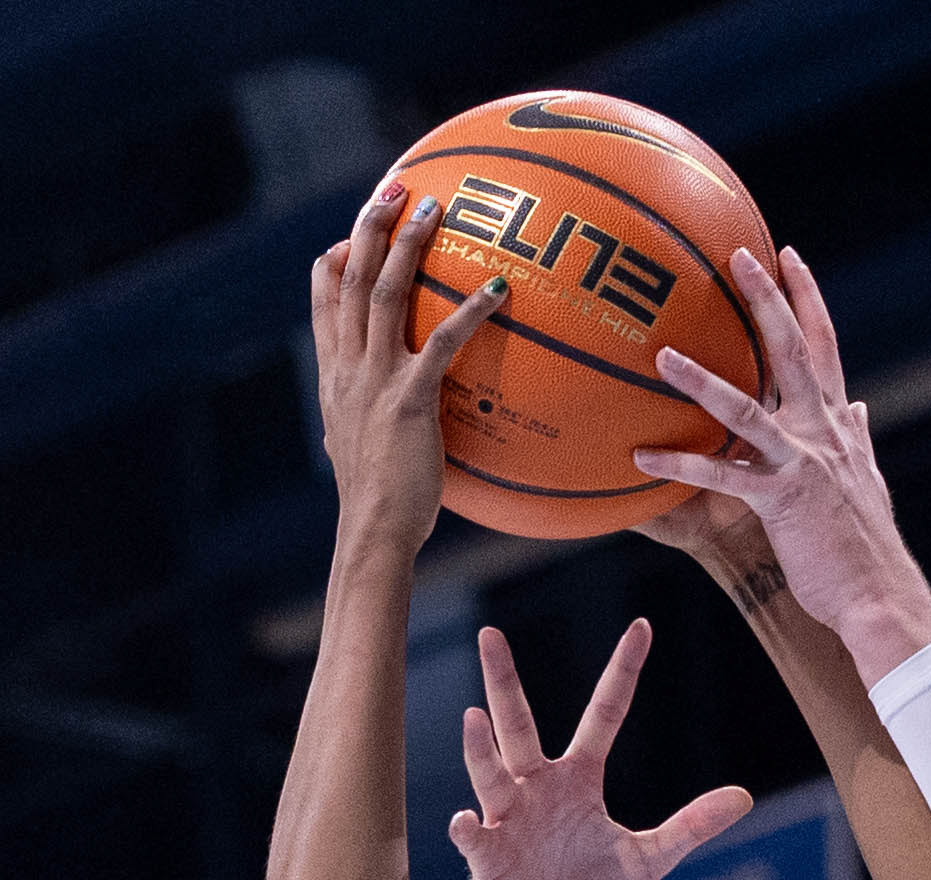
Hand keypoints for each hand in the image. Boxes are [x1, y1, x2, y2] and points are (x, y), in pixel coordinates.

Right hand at [311, 184, 502, 557]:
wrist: (372, 531)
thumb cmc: (375, 504)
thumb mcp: (358, 452)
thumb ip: (365, 423)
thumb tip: (378, 424)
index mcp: (333, 377)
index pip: (324, 302)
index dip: (334, 260)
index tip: (349, 233)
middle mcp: (349, 367)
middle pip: (353, 277)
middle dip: (370, 226)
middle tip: (393, 188)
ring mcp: (376, 379)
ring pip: (387, 292)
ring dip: (409, 245)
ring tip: (433, 208)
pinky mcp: (410, 399)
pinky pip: (440, 342)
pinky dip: (469, 312)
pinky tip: (497, 292)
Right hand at [449, 621, 751, 879]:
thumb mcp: (649, 861)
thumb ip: (690, 827)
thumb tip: (744, 797)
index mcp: (579, 780)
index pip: (603, 714)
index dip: (622, 673)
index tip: (641, 628)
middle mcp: (537, 788)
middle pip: (520, 725)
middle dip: (503, 682)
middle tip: (490, 633)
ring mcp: (508, 820)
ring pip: (491, 774)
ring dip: (481, 749)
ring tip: (475, 717)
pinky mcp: (489, 859)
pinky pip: (476, 838)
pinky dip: (471, 831)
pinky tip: (469, 823)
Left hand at [631, 248, 930, 684]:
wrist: (877, 597)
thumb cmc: (865, 551)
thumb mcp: (866, 485)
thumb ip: (857, 443)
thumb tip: (861, 410)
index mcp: (838, 428)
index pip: (825, 348)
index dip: (807, 299)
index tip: (788, 257)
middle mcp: (822, 434)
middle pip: (793, 352)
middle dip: (766, 300)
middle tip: (736, 256)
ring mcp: (801, 464)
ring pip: (747, 408)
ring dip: (701, 379)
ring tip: (661, 354)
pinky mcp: (781, 502)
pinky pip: (723, 478)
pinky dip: (682, 467)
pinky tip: (642, 459)